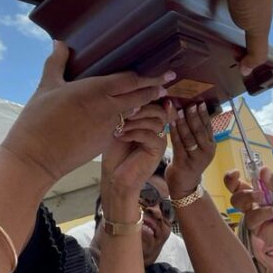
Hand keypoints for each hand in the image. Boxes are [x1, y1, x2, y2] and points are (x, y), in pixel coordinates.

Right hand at [1, 41, 174, 181]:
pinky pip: (123, 128)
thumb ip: (57, 63)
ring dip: (145, 107)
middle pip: (140, 96)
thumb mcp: (47, 86)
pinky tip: (130, 118)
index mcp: (96, 90)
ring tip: (154, 99)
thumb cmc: (38, 119)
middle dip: (155, 89)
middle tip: (168, 83)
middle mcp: (108, 108)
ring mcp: (109, 128)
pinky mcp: (105, 143)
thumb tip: (60, 43)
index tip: (164, 72)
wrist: (35, 158)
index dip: (150, 76)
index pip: (131, 80)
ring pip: (134, 114)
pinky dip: (129, 121)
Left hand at [101, 102, 171, 221]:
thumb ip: (128, 113)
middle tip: (124, 113)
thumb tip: (130, 95)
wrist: (115, 177)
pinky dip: (134, 133)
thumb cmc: (114, 153)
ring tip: (120, 127)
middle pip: (158, 109)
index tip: (126, 98)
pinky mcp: (157, 150)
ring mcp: (159, 139)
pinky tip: (120, 136)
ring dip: (135, 121)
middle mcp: (157, 129)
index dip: (144, 99)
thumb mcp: (119, 128)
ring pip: (155, 120)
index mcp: (149, 121)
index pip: (154, 103)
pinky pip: (150, 134)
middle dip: (140, 108)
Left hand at [165, 102, 215, 197]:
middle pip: (200, 130)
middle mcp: (206, 152)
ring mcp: (196, 158)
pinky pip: (178, 144)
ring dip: (183, 122)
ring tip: (178, 111)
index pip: (208, 126)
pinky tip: (170, 123)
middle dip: (194, 116)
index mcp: (211, 145)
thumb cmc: (190, 161)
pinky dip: (174, 132)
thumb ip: (198, 132)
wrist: (185, 185)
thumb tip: (195, 109)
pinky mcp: (184, 163)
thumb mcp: (199, 148)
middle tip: (188, 104)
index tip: (199, 102)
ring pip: (189, 137)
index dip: (203, 114)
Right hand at [226, 167, 272, 257]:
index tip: (236, 173)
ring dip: (249, 198)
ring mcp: (255, 215)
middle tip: (257, 191)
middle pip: (236, 194)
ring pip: (238, 203)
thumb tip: (263, 170)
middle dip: (240, 189)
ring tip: (264, 199)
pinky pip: (251, 218)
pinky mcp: (256, 228)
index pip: (242, 183)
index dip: (233, 178)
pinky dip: (262, 213)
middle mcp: (256, 203)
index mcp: (263, 191)